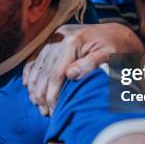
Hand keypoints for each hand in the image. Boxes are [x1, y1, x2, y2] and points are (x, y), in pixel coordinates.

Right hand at [23, 23, 143, 114]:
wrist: (117, 32)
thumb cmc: (116, 48)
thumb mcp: (109, 55)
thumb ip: (91, 64)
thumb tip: (70, 74)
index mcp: (73, 42)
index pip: (56, 74)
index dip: (52, 94)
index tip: (53, 110)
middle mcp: (60, 38)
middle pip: (44, 71)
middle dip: (41, 93)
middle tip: (43, 111)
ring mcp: (55, 38)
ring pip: (38, 65)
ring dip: (34, 85)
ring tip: (36, 103)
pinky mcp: (53, 39)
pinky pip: (37, 56)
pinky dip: (30, 70)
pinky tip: (27, 84)